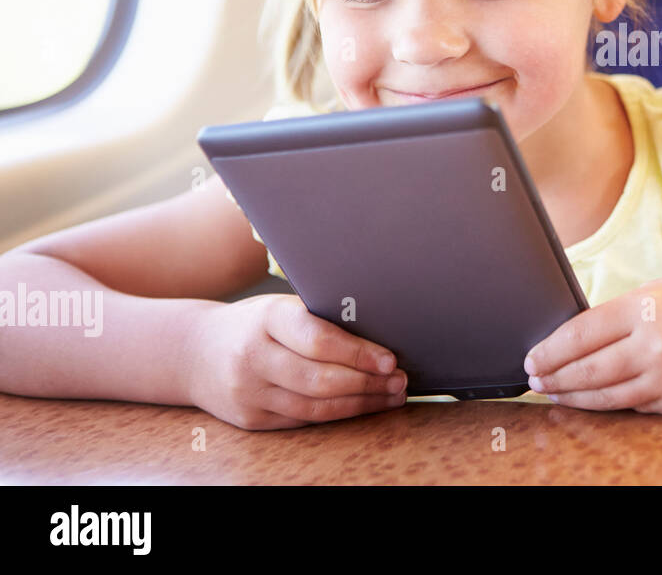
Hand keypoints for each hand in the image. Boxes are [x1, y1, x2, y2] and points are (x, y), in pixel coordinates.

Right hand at [184, 294, 407, 429]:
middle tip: (400, 379)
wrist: (194, 353)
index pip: (318, 340)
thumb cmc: (255, 324)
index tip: (390, 359)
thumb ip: (319, 318)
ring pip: (315, 407)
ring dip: (360, 403)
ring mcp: (248, 392)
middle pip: (320, 379)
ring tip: (391, 395)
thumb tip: (381, 329)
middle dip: (368, 382)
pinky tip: (362, 406)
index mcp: (266, 319)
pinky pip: (303, 421)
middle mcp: (253, 357)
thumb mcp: (280, 307)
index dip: (358, 353)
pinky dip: (338, 415)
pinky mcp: (250, 419)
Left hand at [523, 271, 661, 414]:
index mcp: (644, 306)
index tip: (532, 358)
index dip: (549, 349)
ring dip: (575, 396)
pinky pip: (637, 405)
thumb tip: (584, 333)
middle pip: (585, 368)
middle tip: (535, 381)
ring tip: (555, 393)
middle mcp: (652, 344)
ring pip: (606, 395)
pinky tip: (597, 400)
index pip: (579, 333)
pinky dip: (613, 403)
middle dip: (554, 376)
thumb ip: (628, 310)